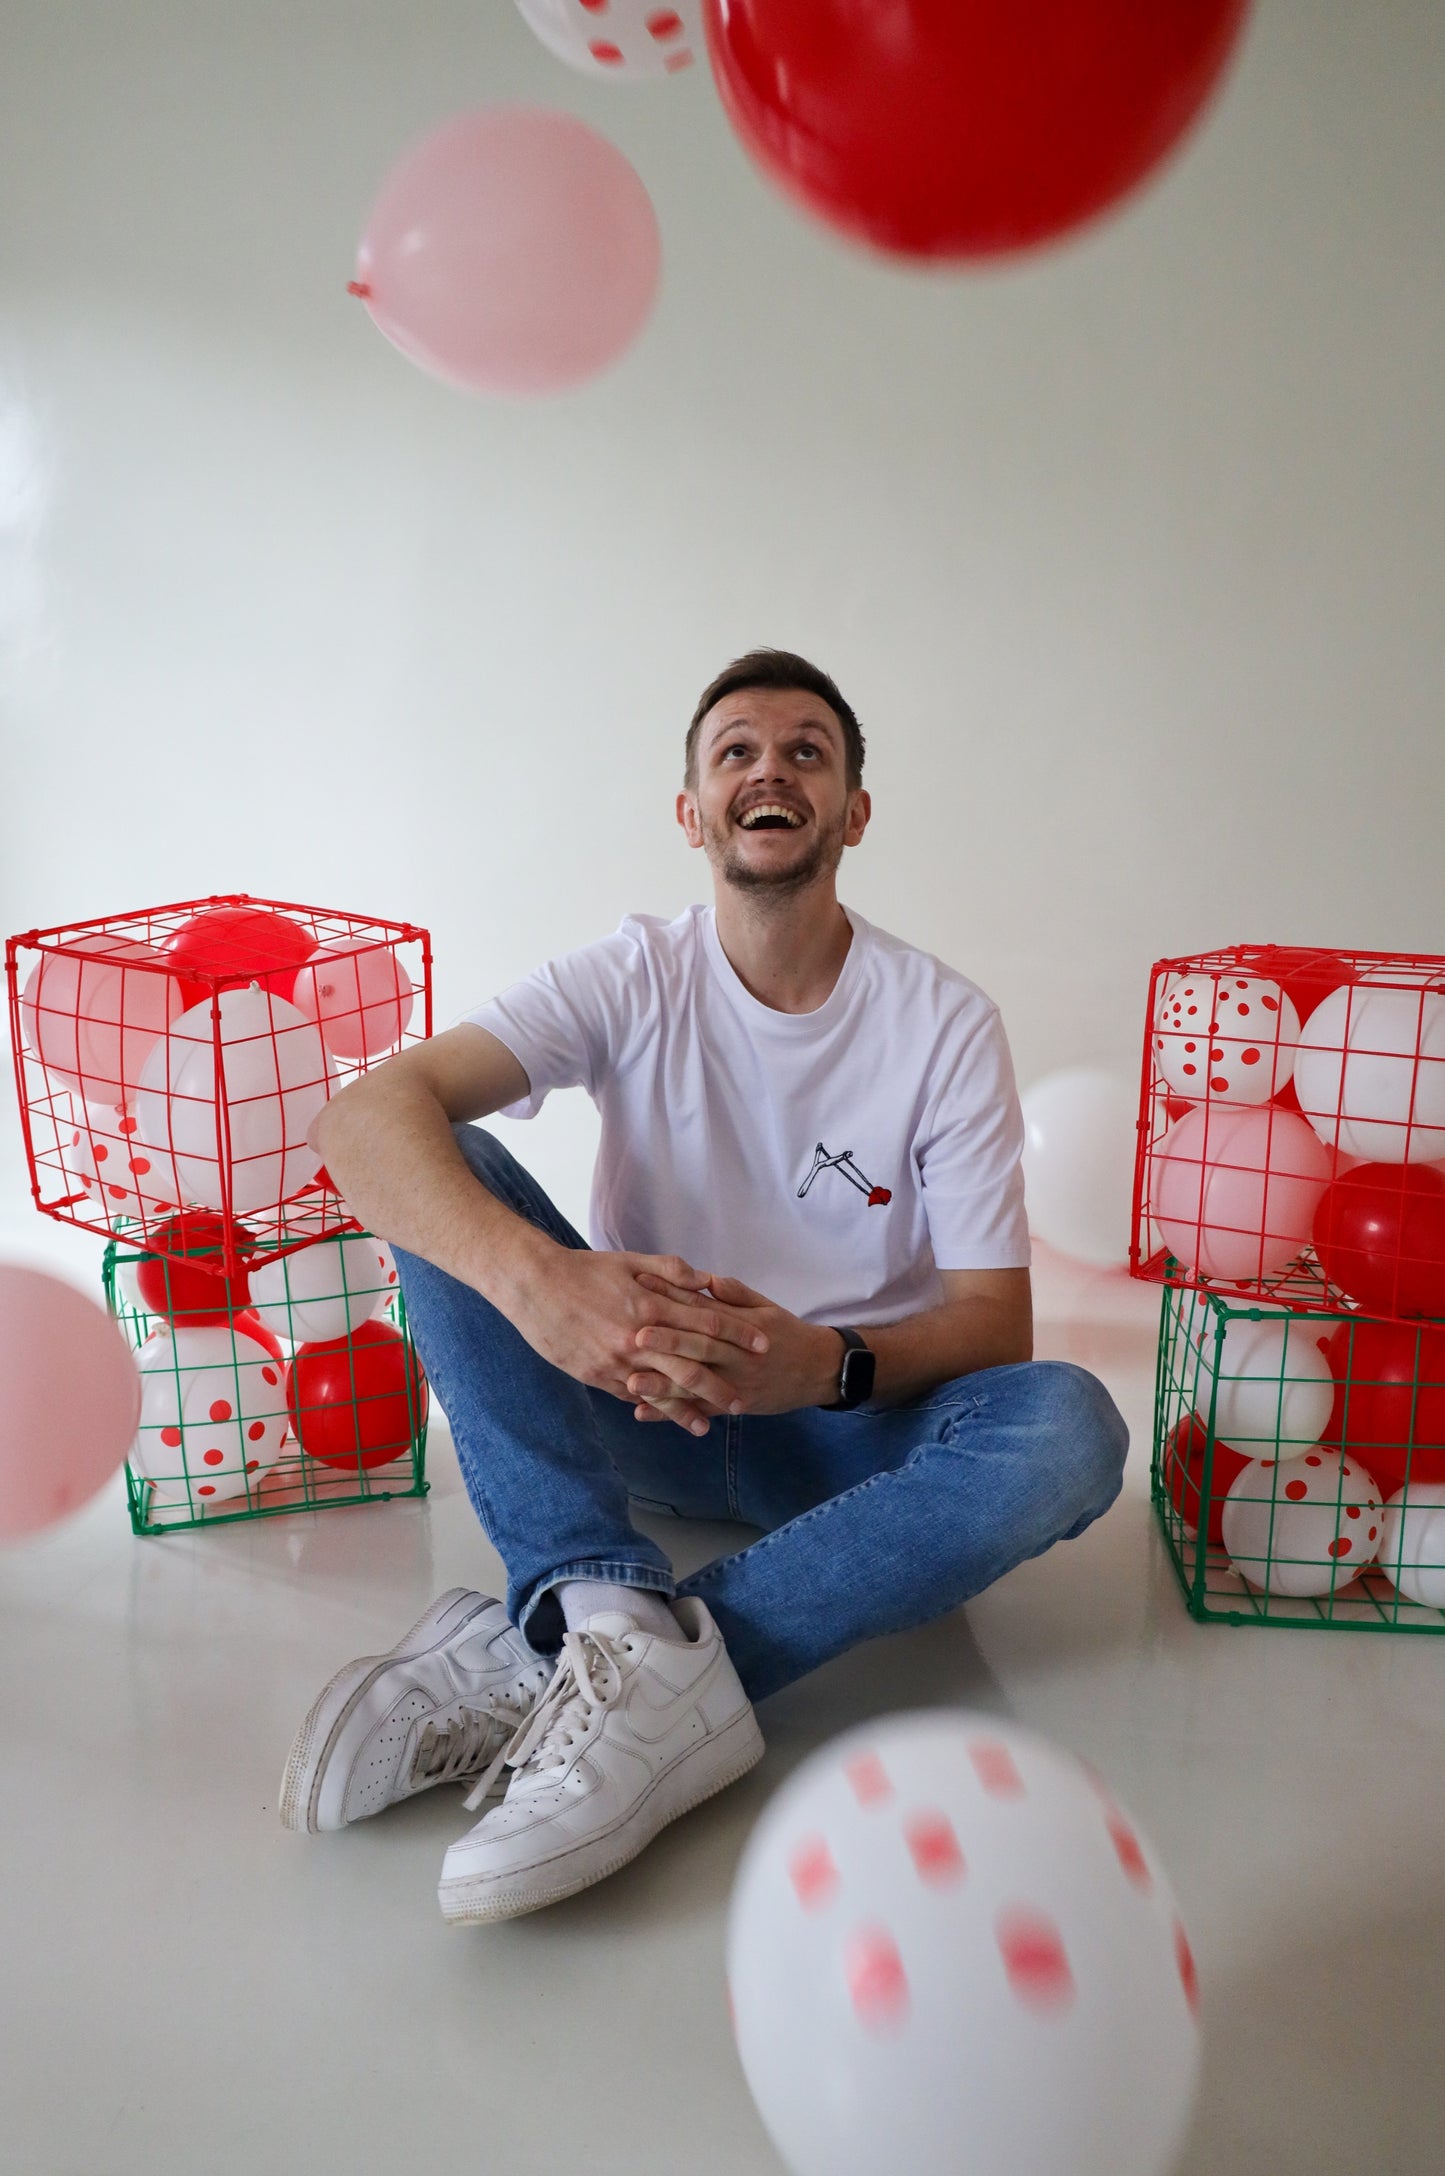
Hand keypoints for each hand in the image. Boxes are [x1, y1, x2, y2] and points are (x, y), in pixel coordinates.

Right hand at [505, 1247, 769, 1435]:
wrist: (534, 1286)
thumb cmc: (584, 1270)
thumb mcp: (630, 1261)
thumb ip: (671, 1271)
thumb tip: (706, 1281)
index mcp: (651, 1305)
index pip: (705, 1323)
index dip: (737, 1334)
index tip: (761, 1345)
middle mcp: (637, 1337)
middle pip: (690, 1365)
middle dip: (720, 1384)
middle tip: (745, 1399)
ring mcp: (616, 1360)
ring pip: (660, 1390)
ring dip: (687, 1409)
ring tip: (709, 1424)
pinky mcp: (596, 1375)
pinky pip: (630, 1395)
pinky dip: (650, 1408)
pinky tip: (665, 1419)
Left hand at [626, 1272, 839, 1418]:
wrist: (819, 1370)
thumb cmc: (787, 1333)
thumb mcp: (767, 1307)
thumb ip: (735, 1294)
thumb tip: (705, 1279)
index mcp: (743, 1325)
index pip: (704, 1309)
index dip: (674, 1298)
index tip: (644, 1288)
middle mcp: (739, 1355)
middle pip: (700, 1347)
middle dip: (667, 1342)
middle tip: (635, 1336)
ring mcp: (736, 1384)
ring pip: (697, 1384)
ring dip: (663, 1384)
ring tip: (631, 1381)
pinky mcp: (734, 1406)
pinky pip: (700, 1411)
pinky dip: (671, 1413)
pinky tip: (643, 1413)